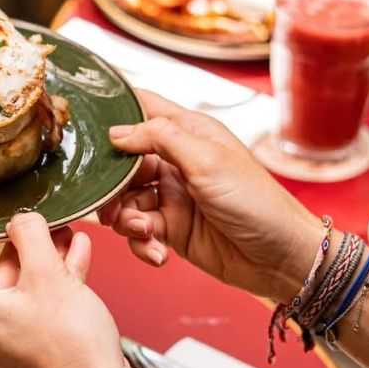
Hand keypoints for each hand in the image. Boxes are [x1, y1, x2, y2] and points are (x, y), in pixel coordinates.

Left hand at [0, 213, 124, 367]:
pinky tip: (72, 263)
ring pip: (12, 293)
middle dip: (19, 250)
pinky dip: (45, 291)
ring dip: (41, 267)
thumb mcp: (50, 274)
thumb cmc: (69, 341)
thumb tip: (21, 221)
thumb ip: (29, 235)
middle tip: (45, 227)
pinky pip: (24, 314)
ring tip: (68, 240)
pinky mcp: (15, 360)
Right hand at [99, 90, 321, 303]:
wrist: (280, 258)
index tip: (88, 123)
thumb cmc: (256, 202)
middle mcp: (175, 162)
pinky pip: (138, 233)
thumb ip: (159, 139)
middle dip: (113, 185)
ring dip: (127, 219)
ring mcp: (171, 197)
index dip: (115, 111)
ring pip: (124, 201)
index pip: (143, 109)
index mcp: (187, 133)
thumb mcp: (206, 160)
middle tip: (113, 202)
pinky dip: (142, 244)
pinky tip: (159, 253)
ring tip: (145, 232)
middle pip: (122, 164)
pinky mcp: (171, 230)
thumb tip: (117, 131)